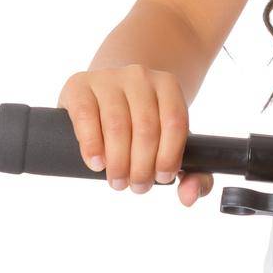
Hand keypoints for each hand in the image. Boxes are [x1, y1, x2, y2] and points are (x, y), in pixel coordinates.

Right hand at [57, 64, 214, 206]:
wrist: (105, 94)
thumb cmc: (141, 124)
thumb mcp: (169, 141)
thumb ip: (193, 171)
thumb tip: (190, 196)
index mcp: (168, 85)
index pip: (174, 122)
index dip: (169, 155)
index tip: (162, 178)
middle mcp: (139, 76)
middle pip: (146, 127)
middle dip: (142, 166)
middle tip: (137, 187)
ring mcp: (108, 78)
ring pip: (117, 124)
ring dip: (118, 162)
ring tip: (118, 182)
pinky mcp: (79, 86)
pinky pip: (86, 116)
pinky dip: (92, 145)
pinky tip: (97, 164)